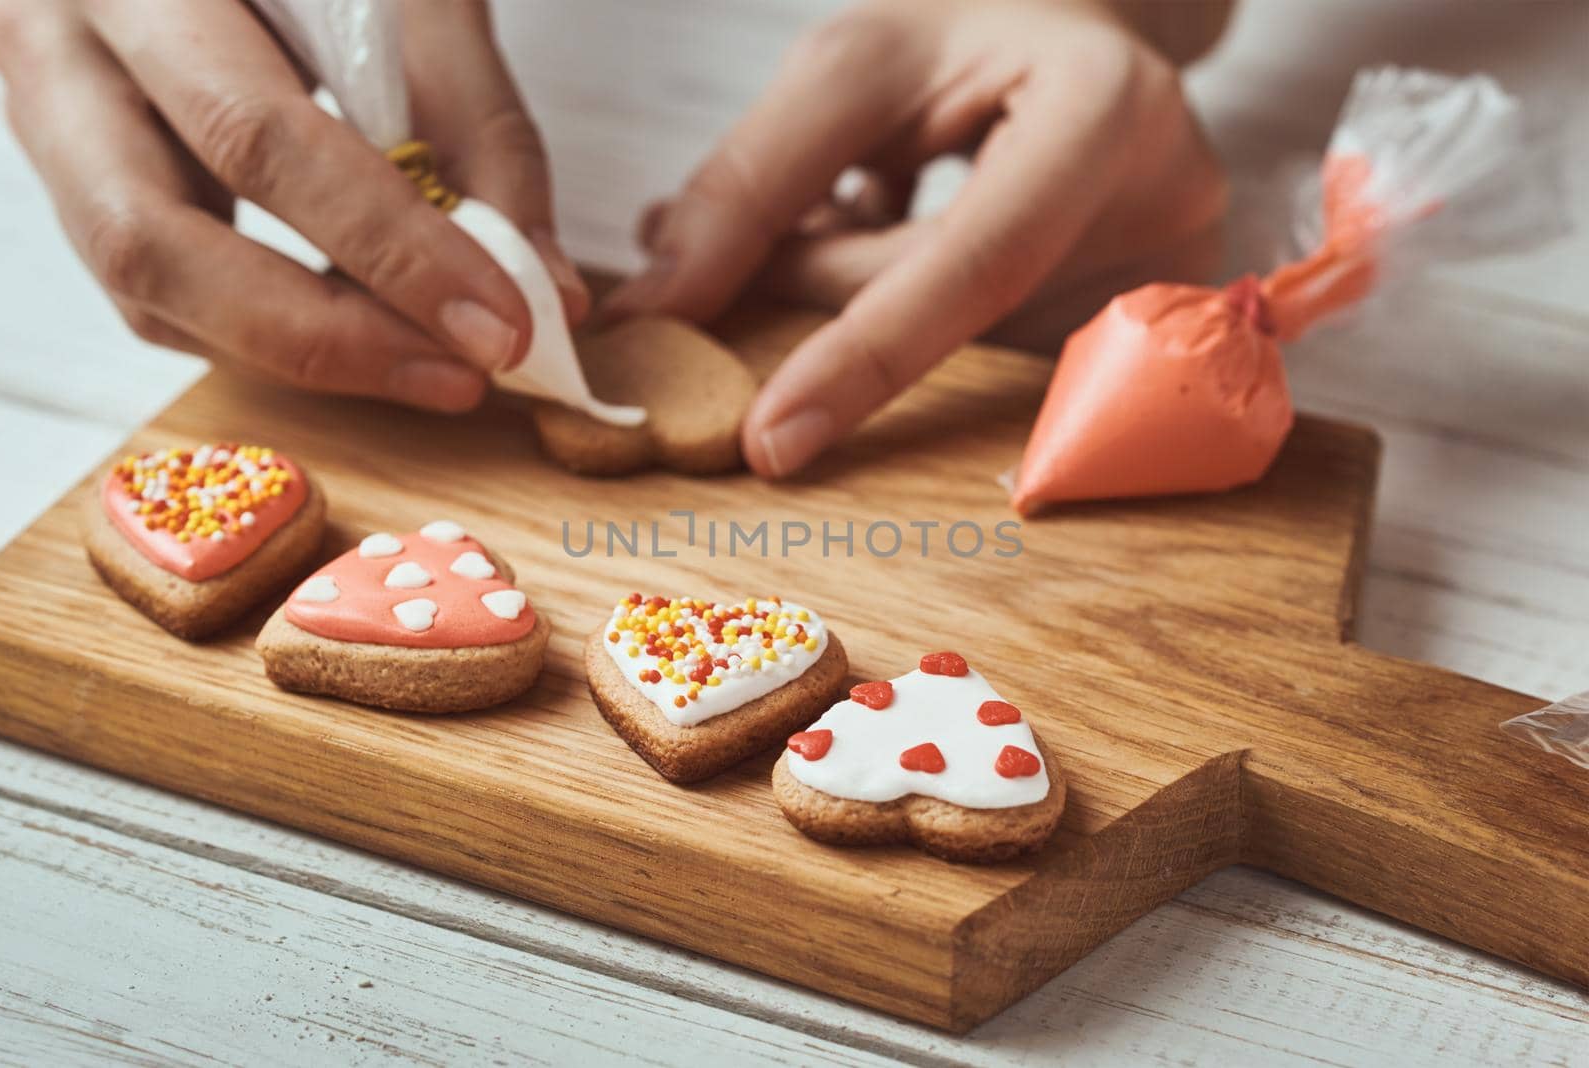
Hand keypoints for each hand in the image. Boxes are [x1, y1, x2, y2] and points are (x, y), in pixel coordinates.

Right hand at [0, 0, 587, 411]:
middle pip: (158, 240)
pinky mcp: (77, 174)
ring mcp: (48, 115)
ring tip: (431, 368)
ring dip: (300, 353)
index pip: (256, 136)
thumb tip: (550, 293)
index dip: (388, 248)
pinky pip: (156, 291)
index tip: (499, 323)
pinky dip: (266, 332)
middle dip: (330, 334)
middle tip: (460, 374)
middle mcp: (58, 45)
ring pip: (143, 286)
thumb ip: (478, 126)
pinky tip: (364, 334)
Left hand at [604, 0, 1227, 476]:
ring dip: (873, 304)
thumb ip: (751, 181)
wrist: (1084, 30)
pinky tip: (911, 248)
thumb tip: (658, 309)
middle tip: (773, 234)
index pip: (976, 263)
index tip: (769, 440)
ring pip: (968, 352)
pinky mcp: (1154, 323)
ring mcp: (1166, 277)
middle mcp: (1163, 204)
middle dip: (832, 287)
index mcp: (1101, 110)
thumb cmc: (971, 29)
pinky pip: (1001, 360)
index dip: (867, 355)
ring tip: (867, 206)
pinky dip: (923, 322)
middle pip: (954, 316)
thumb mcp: (852, 66)